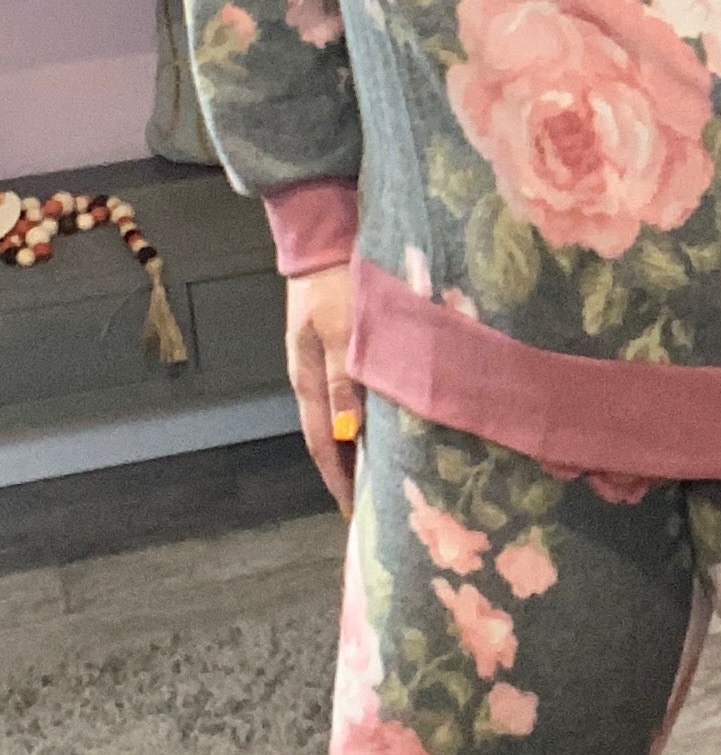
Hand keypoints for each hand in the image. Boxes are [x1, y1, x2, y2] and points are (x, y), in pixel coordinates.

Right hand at [286, 262, 361, 517]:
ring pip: (335, 417)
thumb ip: (345, 380)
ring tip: (377, 470)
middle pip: (326, 436)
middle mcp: (309, 378)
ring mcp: (318, 363)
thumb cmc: (336, 285)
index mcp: (308, 379)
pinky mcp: (330, 348)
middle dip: (344, 469)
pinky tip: (377, 423)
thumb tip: (347, 432)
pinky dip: (357, 418)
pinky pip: (343, 395)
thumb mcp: (340, 333)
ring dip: (352, 445)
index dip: (337, 478)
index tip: (353, 511)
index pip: (321, 443)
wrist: (321, 242)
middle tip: (371, 500)